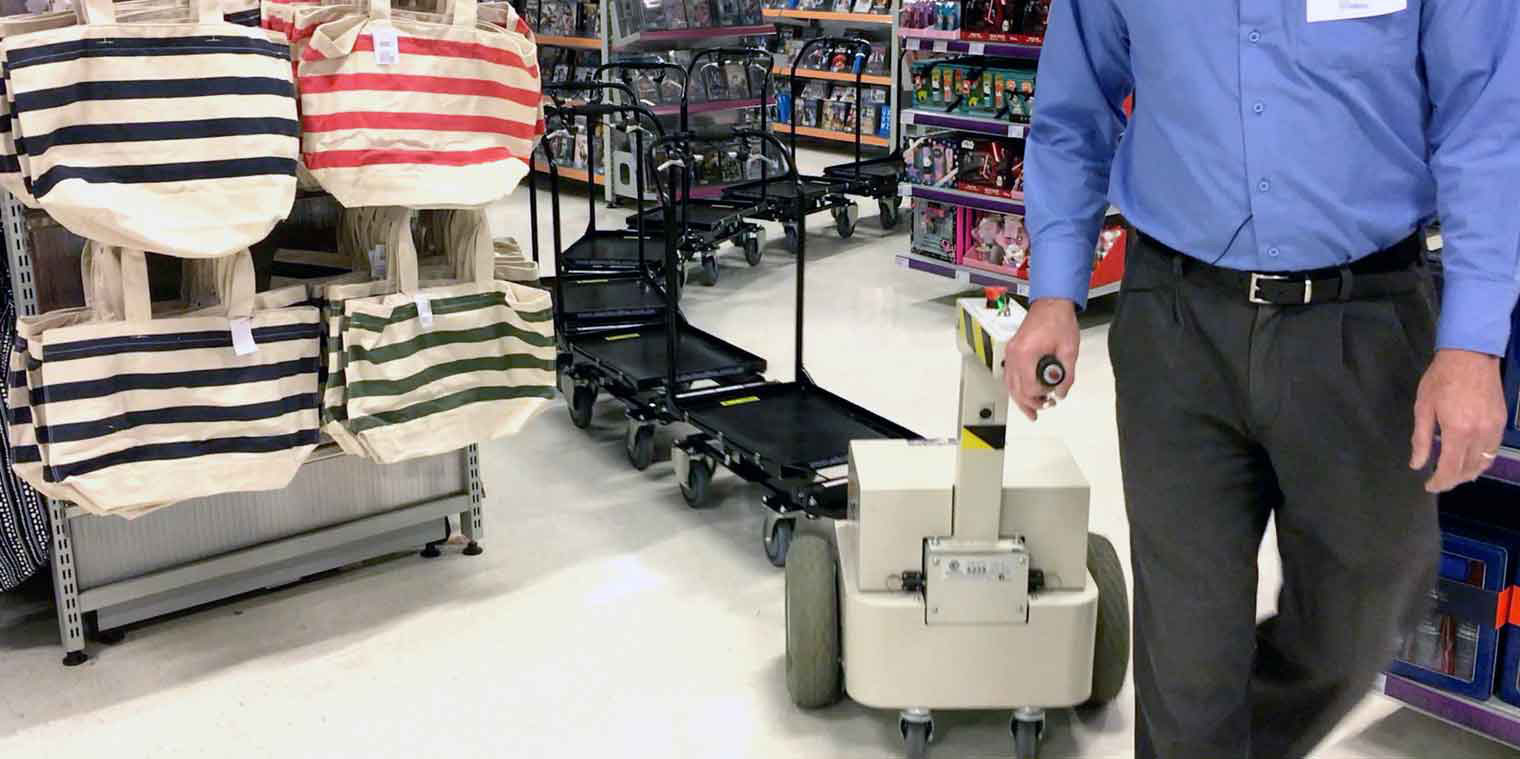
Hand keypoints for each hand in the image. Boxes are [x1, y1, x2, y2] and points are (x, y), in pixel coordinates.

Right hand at [1005, 298, 1078, 420]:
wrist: (1052, 303)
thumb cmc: (1058, 320)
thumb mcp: (1069, 351)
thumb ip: (1066, 375)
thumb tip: (1061, 392)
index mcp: (1026, 354)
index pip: (1029, 387)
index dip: (1041, 396)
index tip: (1052, 396)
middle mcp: (1014, 354)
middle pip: (1015, 390)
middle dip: (1030, 403)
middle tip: (1044, 407)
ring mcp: (1011, 352)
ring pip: (1009, 385)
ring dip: (1021, 399)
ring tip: (1032, 410)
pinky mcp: (1012, 351)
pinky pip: (1010, 375)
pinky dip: (1017, 387)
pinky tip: (1024, 393)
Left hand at [1409, 349, 1506, 492]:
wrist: (1470, 355)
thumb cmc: (1441, 379)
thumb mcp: (1423, 407)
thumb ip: (1421, 439)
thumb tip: (1417, 464)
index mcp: (1458, 431)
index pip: (1450, 469)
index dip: (1439, 482)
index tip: (1429, 486)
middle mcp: (1480, 433)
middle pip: (1469, 470)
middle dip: (1452, 480)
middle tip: (1438, 480)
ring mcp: (1494, 428)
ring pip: (1484, 462)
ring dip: (1468, 472)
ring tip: (1452, 473)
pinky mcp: (1501, 422)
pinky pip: (1493, 450)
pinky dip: (1481, 459)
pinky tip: (1469, 459)